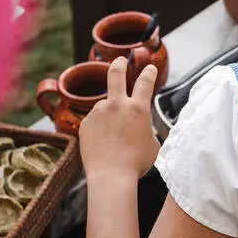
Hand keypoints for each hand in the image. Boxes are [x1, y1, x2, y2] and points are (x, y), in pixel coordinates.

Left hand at [79, 57, 159, 181]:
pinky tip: (103, 143)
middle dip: (119, 63)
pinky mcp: (85, 123)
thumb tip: (140, 128)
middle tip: (121, 60)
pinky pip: (94, 121)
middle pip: (115, 73)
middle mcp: (116, 105)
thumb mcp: (152, 144)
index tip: (149, 68)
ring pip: (105, 106)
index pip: (145, 81)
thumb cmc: (135, 163)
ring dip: (109, 114)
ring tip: (112, 137)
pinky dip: (99, 128)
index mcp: (137, 108)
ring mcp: (98, 113)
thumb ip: (146, 129)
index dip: (148, 72)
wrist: (110, 176)